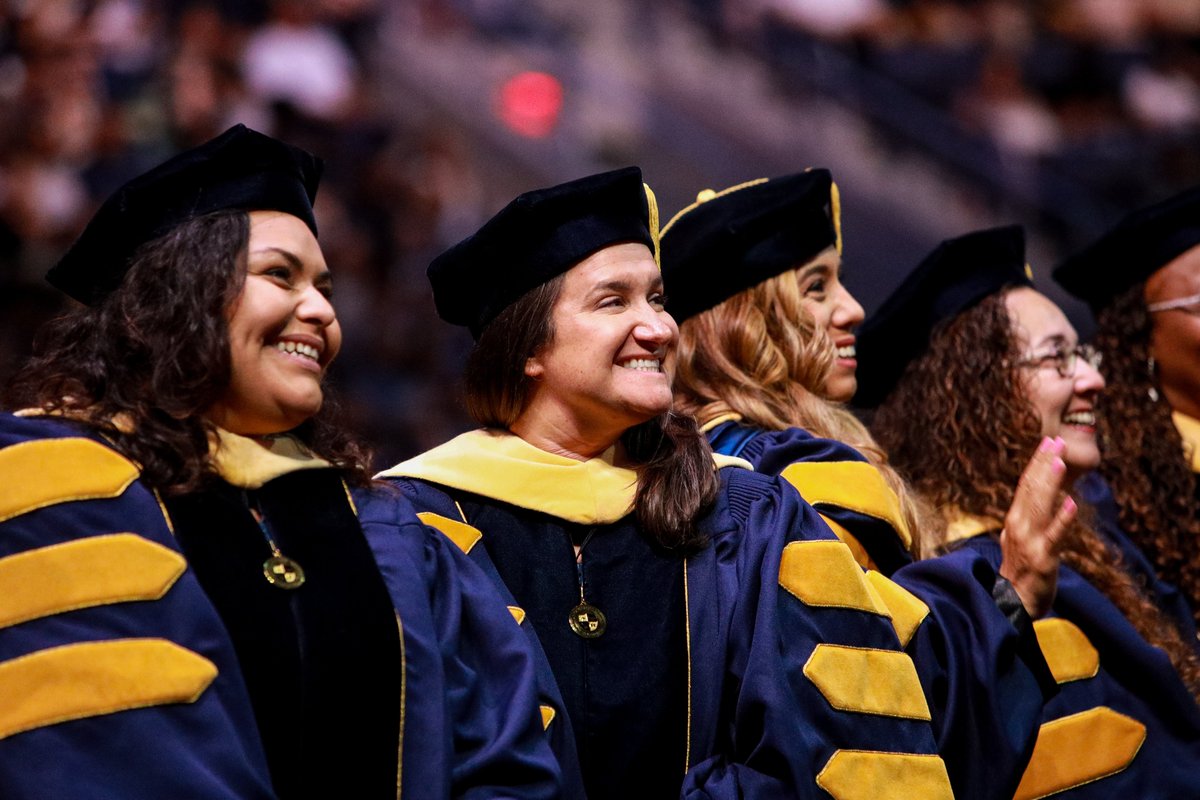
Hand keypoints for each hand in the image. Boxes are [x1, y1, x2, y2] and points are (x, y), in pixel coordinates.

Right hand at [999, 437, 1076, 618]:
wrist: (1010, 604)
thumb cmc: (1018, 572)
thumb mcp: (1019, 539)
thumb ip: (1029, 517)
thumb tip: (1045, 497)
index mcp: (1014, 519)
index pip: (1025, 485)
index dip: (1037, 463)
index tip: (1048, 441)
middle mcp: (1019, 526)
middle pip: (1031, 489)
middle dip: (1044, 464)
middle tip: (1055, 441)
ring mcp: (1030, 541)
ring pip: (1041, 506)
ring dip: (1050, 483)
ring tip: (1058, 461)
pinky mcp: (1043, 558)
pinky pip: (1054, 536)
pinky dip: (1062, 519)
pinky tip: (1070, 503)